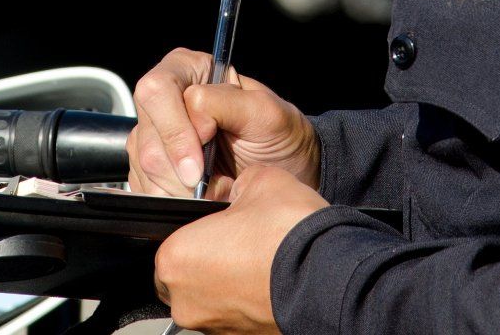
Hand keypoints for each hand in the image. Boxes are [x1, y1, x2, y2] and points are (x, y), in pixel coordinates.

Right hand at [128, 48, 319, 198]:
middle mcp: (165, 98)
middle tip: (212, 184)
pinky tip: (199, 196)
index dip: (175, 131)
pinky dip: (174, 200)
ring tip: (213, 187)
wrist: (287, 175)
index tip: (199, 167)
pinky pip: (146, 189)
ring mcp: (154, 135)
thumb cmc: (280, 137)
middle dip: (178, 170)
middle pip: (144, 137)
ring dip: (179, 189)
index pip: (157, 91)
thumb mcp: (265, 112)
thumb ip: (225, 102)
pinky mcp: (150, 168)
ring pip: (143, 168)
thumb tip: (192, 111)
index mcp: (189, 70)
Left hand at [155, 165, 327, 333]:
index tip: (217, 223)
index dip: (196, 229)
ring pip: (209, 299)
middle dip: (207, 260)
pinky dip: (246, 299)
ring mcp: (214, 327)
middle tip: (239, 242)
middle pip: (184, 276)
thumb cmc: (287, 233)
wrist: (329, 276)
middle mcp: (186, 301)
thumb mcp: (258, 180)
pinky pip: (234, 314)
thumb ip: (237, 184)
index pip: (169, 242)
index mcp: (176, 259)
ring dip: (227, 282)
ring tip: (259, 259)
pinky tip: (269, 279)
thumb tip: (239, 188)